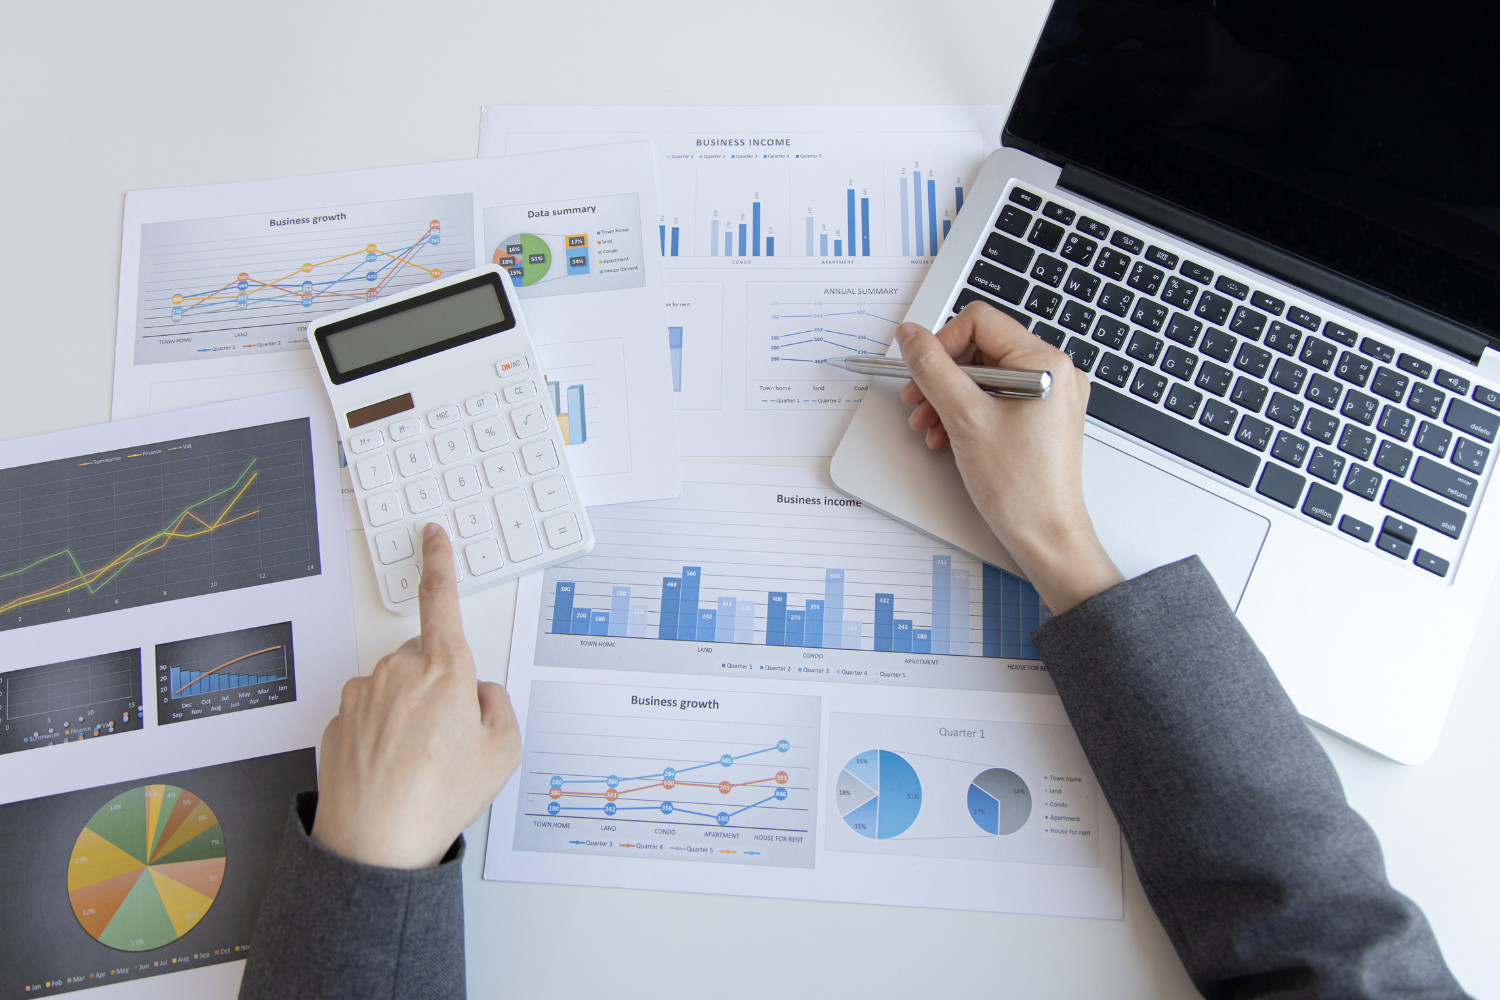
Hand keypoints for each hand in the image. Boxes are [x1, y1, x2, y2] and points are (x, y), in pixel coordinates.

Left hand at [311, 524, 521, 868]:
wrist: (376, 842)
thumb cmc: (439, 797)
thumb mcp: (504, 750)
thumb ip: (498, 705)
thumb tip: (479, 693)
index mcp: (444, 668)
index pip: (441, 598)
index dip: (439, 561)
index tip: (432, 535)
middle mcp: (397, 672)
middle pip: (424, 658)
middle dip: (438, 684)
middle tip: (451, 737)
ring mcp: (361, 695)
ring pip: (394, 688)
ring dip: (408, 712)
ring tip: (420, 763)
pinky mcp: (337, 721)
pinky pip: (368, 715)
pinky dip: (381, 734)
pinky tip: (392, 769)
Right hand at [897, 302, 1123, 614]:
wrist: (1046, 537)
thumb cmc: (1023, 489)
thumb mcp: (966, 419)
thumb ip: (934, 370)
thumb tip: (911, 336)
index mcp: (1045, 363)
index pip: (980, 322)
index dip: (942, 342)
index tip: (918, 369)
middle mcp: (1053, 373)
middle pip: (980, 348)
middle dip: (942, 375)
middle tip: (916, 401)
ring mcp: (1048, 397)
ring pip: (984, 376)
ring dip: (948, 396)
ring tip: (928, 425)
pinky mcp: (1039, 418)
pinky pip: (995, 399)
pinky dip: (966, 412)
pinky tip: (946, 435)